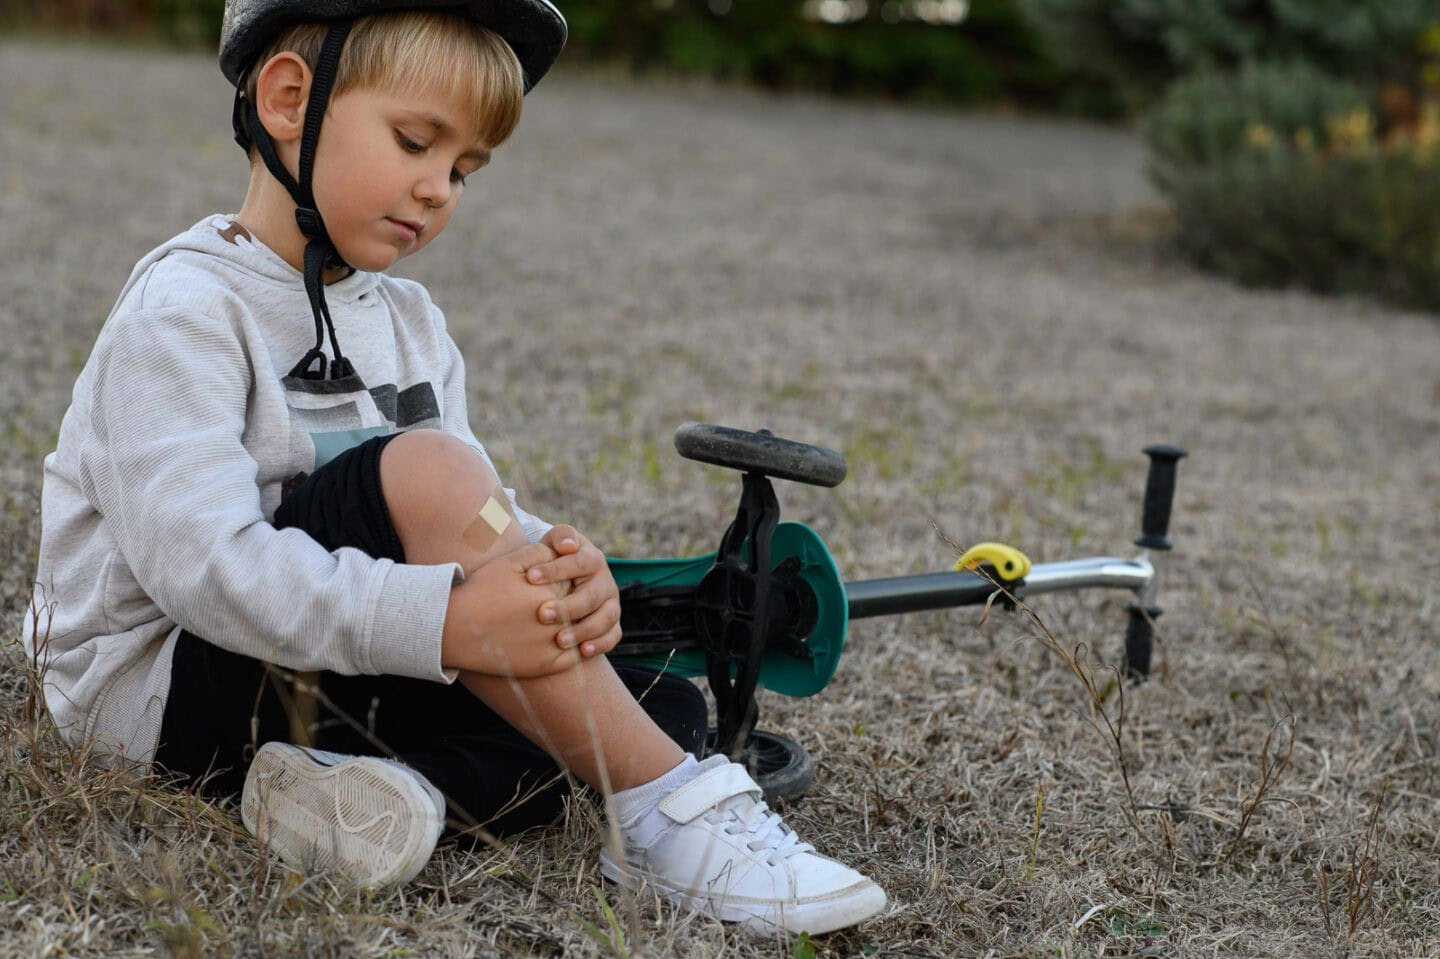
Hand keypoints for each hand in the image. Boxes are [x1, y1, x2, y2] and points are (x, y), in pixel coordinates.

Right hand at [441, 541, 583, 676]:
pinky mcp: (547, 665)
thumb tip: (568, 550)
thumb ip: (543, 552)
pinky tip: (563, 640)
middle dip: (576, 602)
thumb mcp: (511, 561)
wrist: (455, 628)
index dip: (569, 579)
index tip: (559, 581)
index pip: (577, 581)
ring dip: (580, 626)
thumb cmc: (482, 590)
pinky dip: (575, 648)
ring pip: (581, 632)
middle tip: (560, 602)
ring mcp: (553, 644)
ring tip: (564, 620)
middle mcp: (558, 618)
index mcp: (552, 590)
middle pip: (581, 607)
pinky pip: (574, 657)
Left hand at [527, 525, 621, 657]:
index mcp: (592, 559)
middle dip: (568, 606)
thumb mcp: (552, 545)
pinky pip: (612, 636)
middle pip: (593, 595)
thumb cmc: (550, 563)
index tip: (530, 577)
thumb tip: (568, 544)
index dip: (556, 569)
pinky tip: (582, 651)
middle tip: (542, 614)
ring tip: (559, 640)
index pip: (580, 562)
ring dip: (583, 630)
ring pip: (605, 618)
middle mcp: (605, 582)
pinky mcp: (612, 625)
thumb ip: (560, 537)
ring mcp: (611, 604)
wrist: (558, 586)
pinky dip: (600, 644)